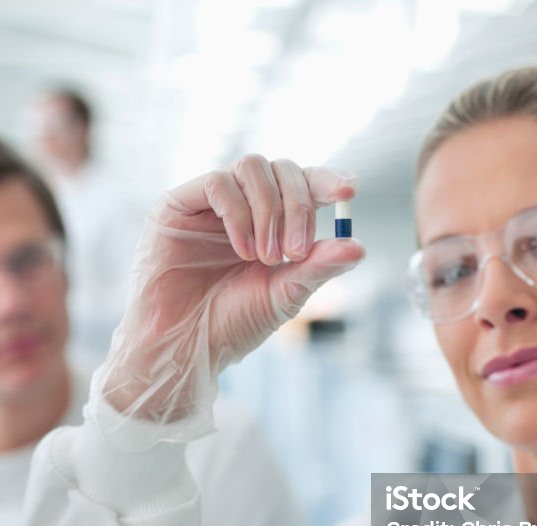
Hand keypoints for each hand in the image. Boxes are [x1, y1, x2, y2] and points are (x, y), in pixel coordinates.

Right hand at [93, 155, 363, 448]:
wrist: (184, 347)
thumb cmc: (232, 324)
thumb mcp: (285, 295)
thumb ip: (318, 267)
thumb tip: (359, 246)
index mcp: (271, 222)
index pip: (303, 183)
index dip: (326, 180)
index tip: (348, 192)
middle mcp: (242, 206)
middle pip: (281, 169)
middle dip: (297, 205)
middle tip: (296, 251)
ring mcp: (209, 204)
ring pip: (251, 167)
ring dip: (268, 210)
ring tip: (265, 258)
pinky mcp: (177, 206)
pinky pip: (217, 183)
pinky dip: (239, 213)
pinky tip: (243, 251)